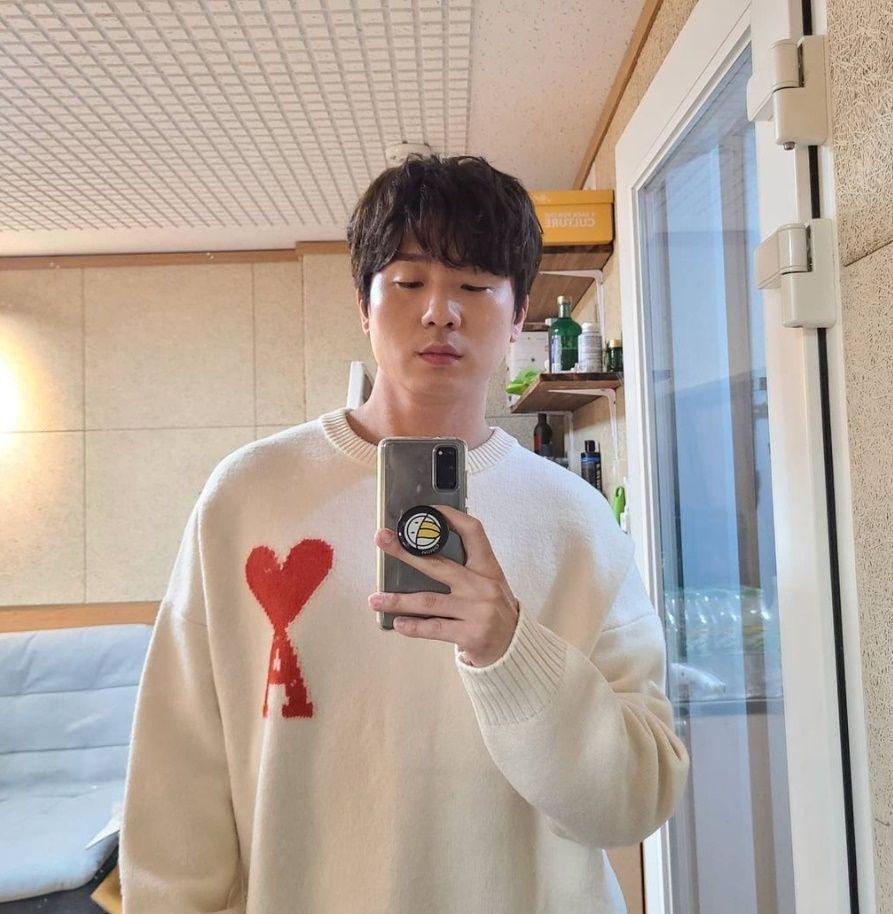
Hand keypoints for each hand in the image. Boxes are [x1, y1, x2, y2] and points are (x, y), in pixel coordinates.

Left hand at [369, 504, 519, 666]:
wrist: (516, 647)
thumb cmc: (494, 611)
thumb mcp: (489, 583)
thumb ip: (465, 568)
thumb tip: (422, 552)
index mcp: (487, 567)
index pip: (472, 531)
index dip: (450, 517)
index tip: (426, 510)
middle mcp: (482, 586)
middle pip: (438, 564)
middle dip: (406, 552)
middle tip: (383, 540)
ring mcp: (477, 611)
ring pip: (429, 602)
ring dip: (398, 601)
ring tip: (375, 599)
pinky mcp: (471, 635)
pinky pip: (434, 628)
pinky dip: (413, 626)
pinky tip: (398, 624)